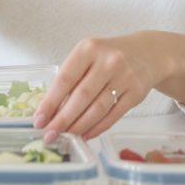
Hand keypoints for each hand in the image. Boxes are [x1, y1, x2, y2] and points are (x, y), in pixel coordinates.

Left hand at [32, 35, 168, 141]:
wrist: (145, 54)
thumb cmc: (107, 57)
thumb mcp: (87, 56)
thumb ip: (70, 78)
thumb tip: (49, 110)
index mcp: (88, 49)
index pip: (65, 79)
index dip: (50, 102)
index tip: (39, 119)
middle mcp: (108, 61)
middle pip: (81, 96)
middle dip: (62, 119)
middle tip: (50, 134)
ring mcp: (125, 76)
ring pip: (97, 108)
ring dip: (79, 126)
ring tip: (66, 136)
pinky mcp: (136, 92)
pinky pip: (113, 115)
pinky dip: (97, 128)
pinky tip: (86, 134)